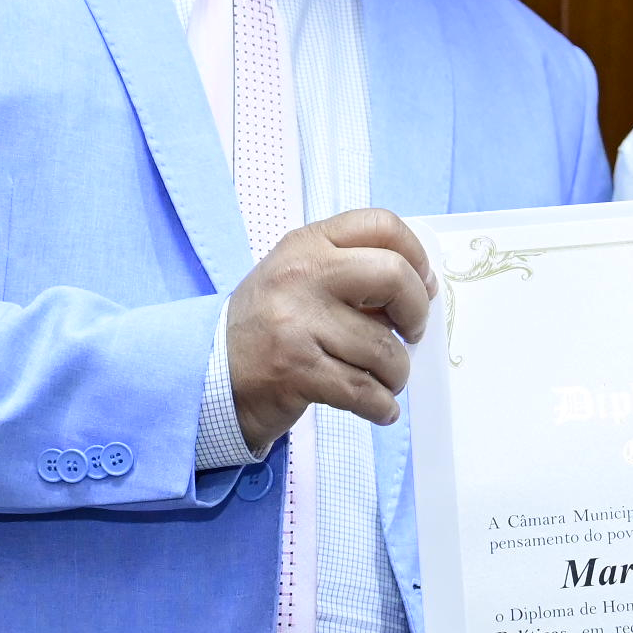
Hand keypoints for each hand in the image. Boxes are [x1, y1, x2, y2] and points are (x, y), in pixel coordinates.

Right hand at [227, 207, 436, 451]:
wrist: (208, 373)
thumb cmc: (269, 326)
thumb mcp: (300, 279)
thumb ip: (352, 272)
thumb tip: (422, 289)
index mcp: (306, 244)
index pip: (381, 225)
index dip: (416, 255)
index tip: (423, 285)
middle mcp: (300, 275)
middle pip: (393, 276)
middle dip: (417, 312)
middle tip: (411, 333)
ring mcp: (296, 323)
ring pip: (384, 347)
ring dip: (396, 373)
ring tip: (385, 379)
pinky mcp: (296, 371)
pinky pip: (363, 391)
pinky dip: (382, 406)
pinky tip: (380, 408)